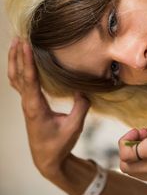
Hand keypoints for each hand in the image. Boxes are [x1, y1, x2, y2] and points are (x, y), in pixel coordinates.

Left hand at [8, 38, 89, 179]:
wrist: (47, 158)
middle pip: (18, 75)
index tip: (26, 45)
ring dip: (14, 59)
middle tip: (19, 36)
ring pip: (15, 77)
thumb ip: (80, 108)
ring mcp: (26, 103)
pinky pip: (19, 82)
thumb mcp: (74, 128)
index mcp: (36, 107)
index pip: (30, 80)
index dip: (28, 62)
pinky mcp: (29, 103)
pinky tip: (20, 60)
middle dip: (17, 55)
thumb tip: (83, 90)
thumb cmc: (59, 144)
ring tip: (15, 42)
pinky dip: (18, 68)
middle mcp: (27, 103)